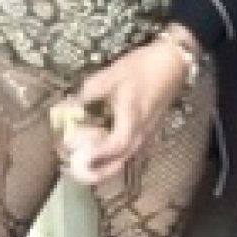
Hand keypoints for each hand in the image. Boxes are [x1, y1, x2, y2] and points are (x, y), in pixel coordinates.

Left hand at [51, 37, 189, 183]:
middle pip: (116, 165)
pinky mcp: (141, 134)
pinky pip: (122, 154)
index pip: (114, 145)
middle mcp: (139, 135)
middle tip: (68, 166)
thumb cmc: (143, 67)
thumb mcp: (110, 76)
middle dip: (90, 172)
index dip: (92, 151)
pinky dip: (105, 158)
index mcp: (133, 119)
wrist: (172, 64)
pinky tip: (90, 149)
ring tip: (74, 160)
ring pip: (119, 162)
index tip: (71, 146)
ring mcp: (143, 137)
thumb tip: (64, 110)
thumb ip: (86, 95)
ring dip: (96, 167)